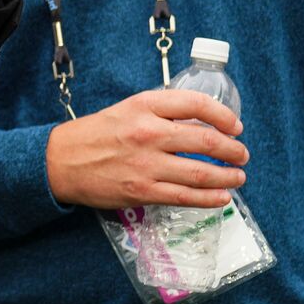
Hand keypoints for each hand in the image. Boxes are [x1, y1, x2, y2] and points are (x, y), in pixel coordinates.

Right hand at [44, 89, 246, 208]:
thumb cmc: (98, 133)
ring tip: (238, 177)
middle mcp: (148, 132)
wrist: (62, 161)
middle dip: (233, 150)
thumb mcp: (129, 109)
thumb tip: (202, 123)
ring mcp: (146, 164)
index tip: (235, 126)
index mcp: (145, 106)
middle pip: (207, 141)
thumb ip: (163, 113)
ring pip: (202, 172)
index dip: (225, 116)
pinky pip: (186, 196)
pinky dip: (210, 198)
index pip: (197, 105)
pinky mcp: (143, 191)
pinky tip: (222, 197)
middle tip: (241, 155)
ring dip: (228, 176)